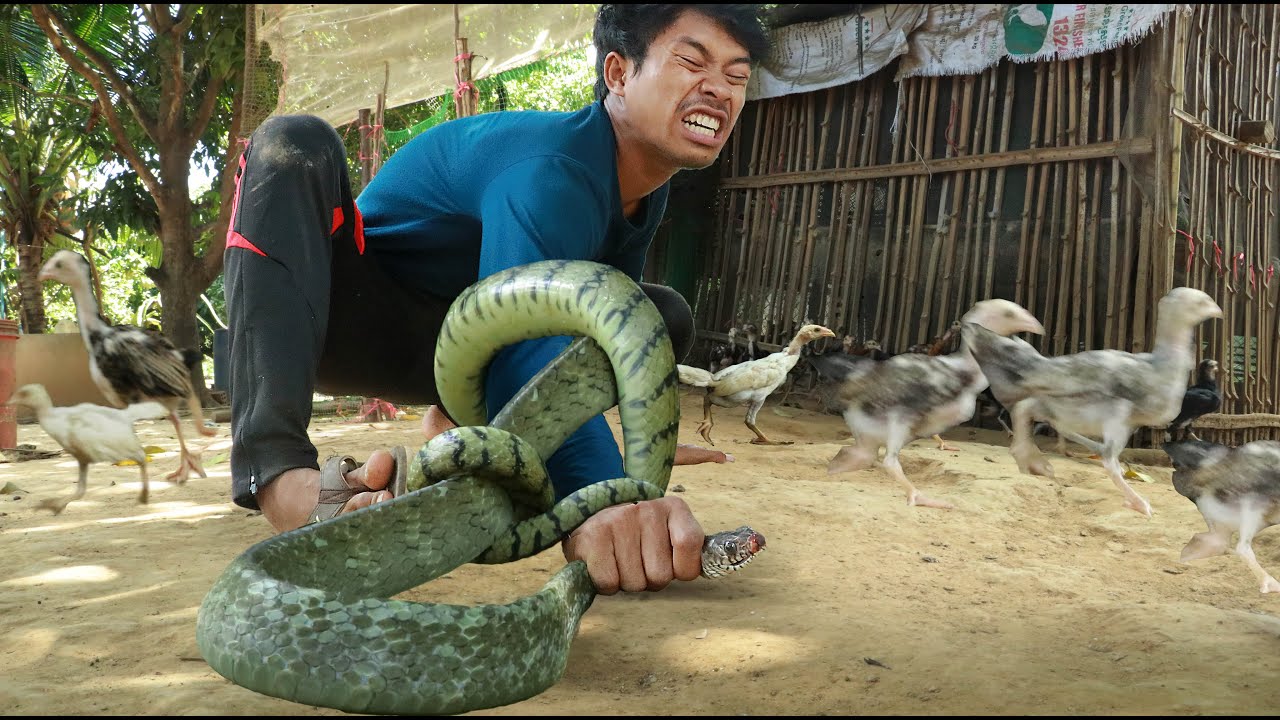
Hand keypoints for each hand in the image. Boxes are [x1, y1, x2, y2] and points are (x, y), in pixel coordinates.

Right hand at [561, 495, 704, 593]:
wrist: (592, 517)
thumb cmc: (638, 535)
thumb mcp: (670, 532)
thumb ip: (690, 549)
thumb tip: (718, 563)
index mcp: (674, 507)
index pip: (690, 545)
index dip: (682, 568)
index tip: (673, 567)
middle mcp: (646, 509)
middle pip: (660, 575)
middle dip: (650, 579)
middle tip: (638, 563)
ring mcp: (618, 520)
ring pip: (634, 583)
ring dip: (627, 582)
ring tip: (620, 562)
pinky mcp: (592, 536)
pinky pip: (609, 582)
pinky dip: (607, 585)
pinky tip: (605, 566)